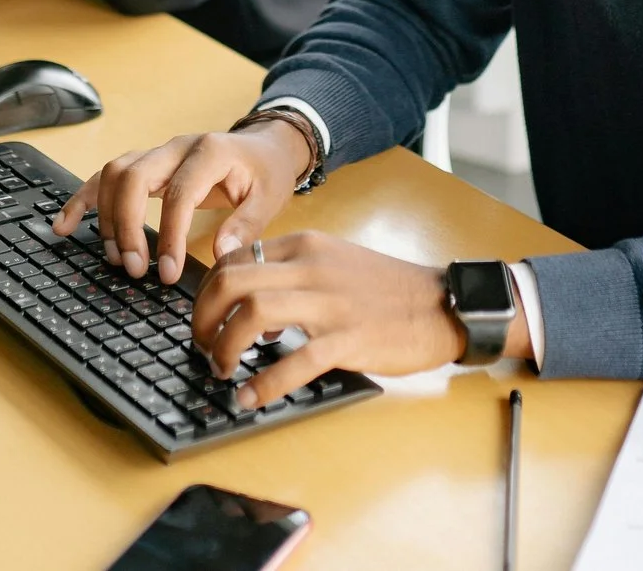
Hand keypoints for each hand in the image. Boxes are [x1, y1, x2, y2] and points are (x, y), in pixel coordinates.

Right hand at [52, 124, 312, 285]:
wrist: (265, 146)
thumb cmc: (266, 172)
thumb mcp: (269, 198)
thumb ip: (246, 226)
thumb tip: (221, 255)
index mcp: (209, 152)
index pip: (178, 194)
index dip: (169, 236)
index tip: (168, 273)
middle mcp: (177, 147)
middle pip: (133, 177)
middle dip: (126, 226)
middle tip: (135, 269)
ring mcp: (157, 153)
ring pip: (114, 174)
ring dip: (106, 217)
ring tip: (116, 258)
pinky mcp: (146, 164)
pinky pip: (106, 177)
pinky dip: (83, 199)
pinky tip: (64, 224)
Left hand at [191, 233, 530, 408]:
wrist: (442, 304)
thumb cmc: (387, 290)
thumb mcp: (334, 262)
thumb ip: (291, 274)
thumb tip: (247, 308)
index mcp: (305, 246)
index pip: (234, 259)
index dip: (206, 293)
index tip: (202, 320)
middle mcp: (311, 267)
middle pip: (232, 280)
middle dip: (203, 317)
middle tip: (200, 345)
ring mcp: (330, 302)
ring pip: (253, 313)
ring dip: (224, 346)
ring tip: (221, 369)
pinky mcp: (349, 337)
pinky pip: (295, 360)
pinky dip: (264, 383)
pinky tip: (249, 397)